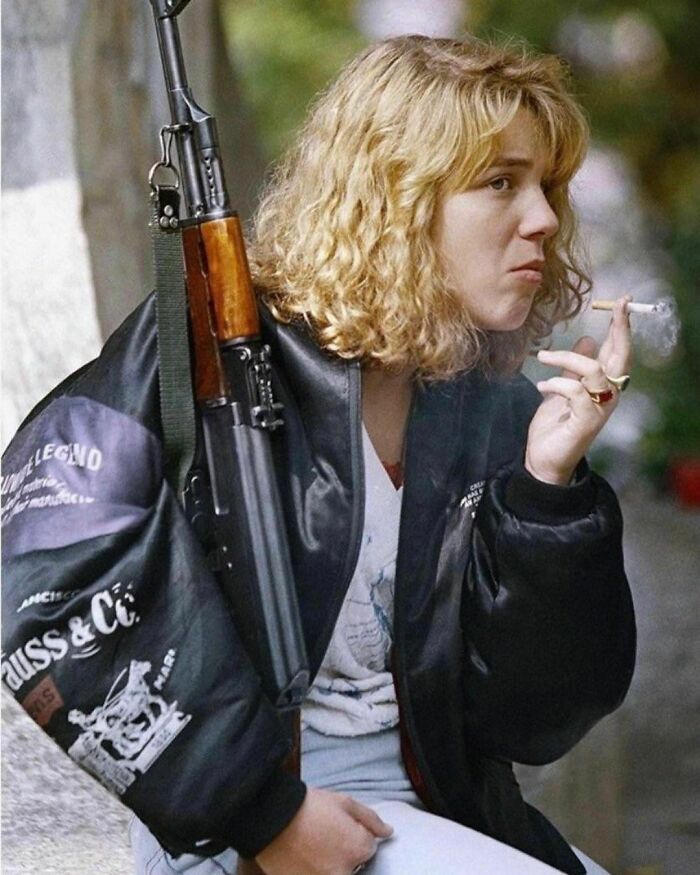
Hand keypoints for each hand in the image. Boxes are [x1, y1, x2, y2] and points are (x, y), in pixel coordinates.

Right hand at [254, 787, 392, 874]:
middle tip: (324, 837)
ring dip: (328, 862)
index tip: (340, 825)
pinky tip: (302, 856)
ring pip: (336, 872)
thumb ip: (370, 819)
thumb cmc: (310, 806)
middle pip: (353, 866)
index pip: (369, 848)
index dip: (356, 834)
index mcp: (358, 849)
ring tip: (312, 846)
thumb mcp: (344, 802)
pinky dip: (312, 868)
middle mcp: (344, 872)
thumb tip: (388, 832)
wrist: (271, 816)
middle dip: (343, 852)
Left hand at [525, 295, 633, 484]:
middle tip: (617, 305)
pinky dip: (556, 384)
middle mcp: (608, 396)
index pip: (618, 351)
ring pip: (594, 370)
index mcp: (603, 386)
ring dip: (567, 359)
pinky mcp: (586, 422)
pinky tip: (542, 387)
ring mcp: (600, 409)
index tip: (622, 302)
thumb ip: (576, 367)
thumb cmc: (555, 426)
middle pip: (621, 357)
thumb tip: (588, 339)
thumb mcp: (562, 389)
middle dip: (620, 329)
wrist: (544, 460)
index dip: (621, 327)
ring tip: (542, 358)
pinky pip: (575, 392)